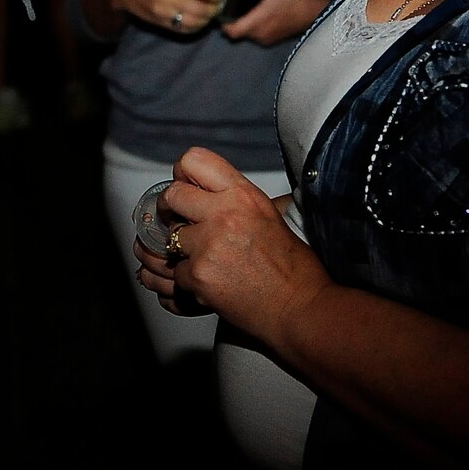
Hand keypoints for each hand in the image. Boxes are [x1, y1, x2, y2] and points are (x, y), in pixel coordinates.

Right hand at [106, 0, 222, 34]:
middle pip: (201, 9)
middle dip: (214, 10)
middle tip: (218, 8)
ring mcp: (166, 14)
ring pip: (194, 22)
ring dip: (205, 21)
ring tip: (209, 16)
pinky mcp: (162, 24)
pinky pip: (183, 30)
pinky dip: (194, 28)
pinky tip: (198, 23)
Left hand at [136, 146, 331, 341]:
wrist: (300, 309)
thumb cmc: (293, 269)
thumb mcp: (268, 216)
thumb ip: (234, 201)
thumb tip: (204, 192)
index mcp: (243, 195)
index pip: (194, 160)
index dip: (182, 174)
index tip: (184, 188)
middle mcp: (224, 214)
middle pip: (172, 195)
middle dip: (170, 210)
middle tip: (175, 221)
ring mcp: (208, 245)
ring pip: (168, 239)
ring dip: (179, 252)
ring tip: (200, 261)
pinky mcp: (197, 276)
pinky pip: (174, 275)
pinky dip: (186, 283)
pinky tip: (206, 285)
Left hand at [218, 0, 328, 45]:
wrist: (312, 13)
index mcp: (258, 19)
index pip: (233, 31)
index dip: (225, 25)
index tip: (224, 13)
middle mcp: (259, 33)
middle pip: (237, 32)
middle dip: (233, 22)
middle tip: (233, 8)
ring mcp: (265, 39)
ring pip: (246, 35)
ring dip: (244, 26)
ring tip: (245, 12)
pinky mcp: (271, 41)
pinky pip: (256, 37)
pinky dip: (253, 29)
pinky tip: (257, 17)